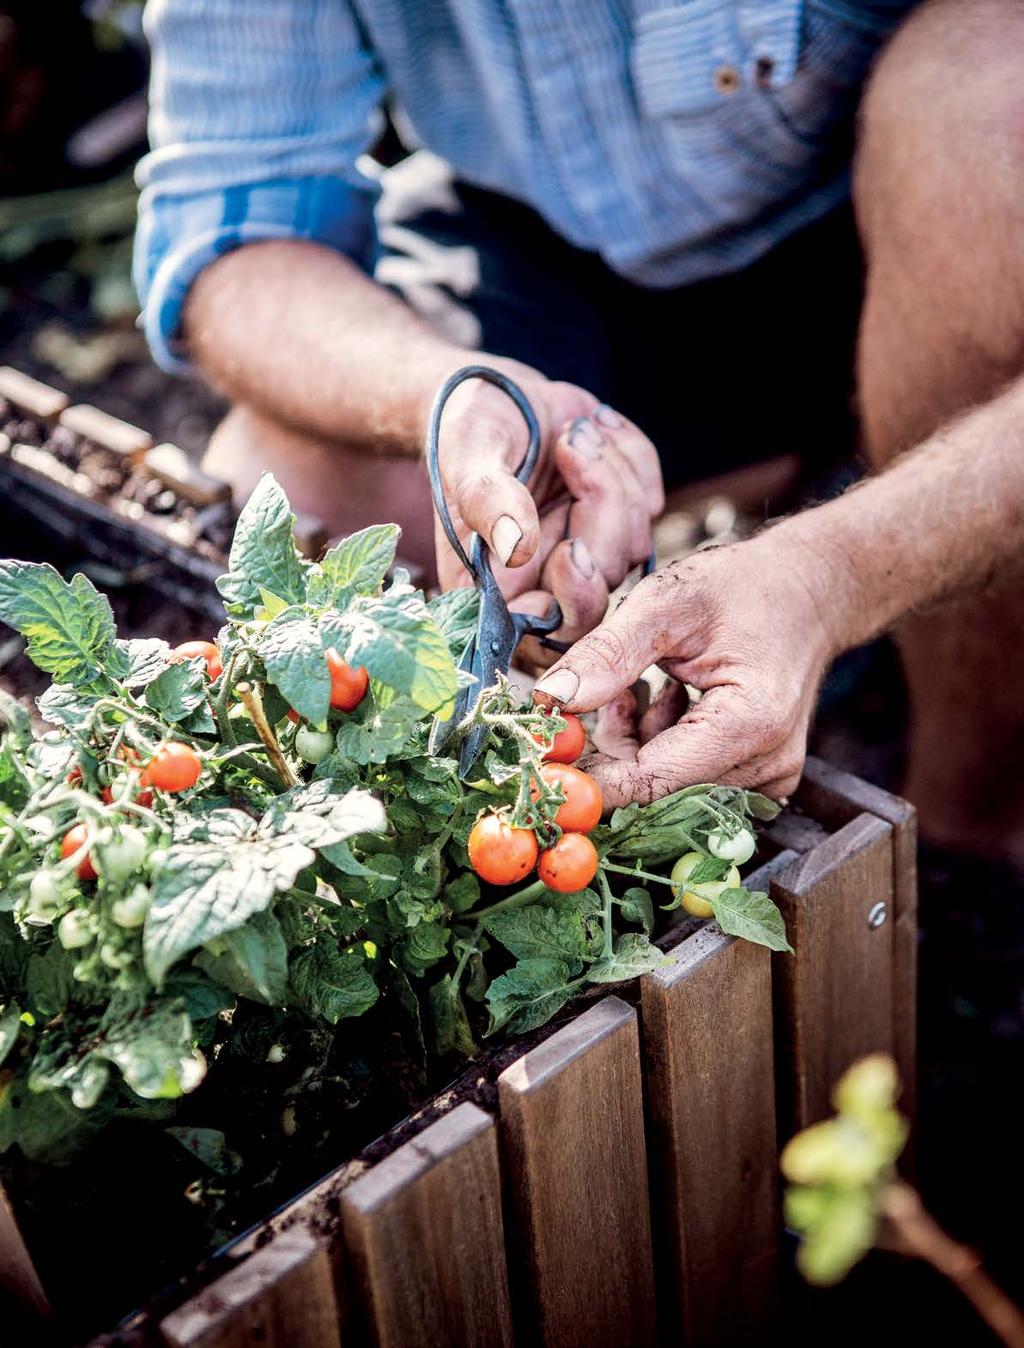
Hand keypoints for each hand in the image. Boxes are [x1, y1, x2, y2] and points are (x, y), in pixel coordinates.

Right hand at [433, 354, 663, 660]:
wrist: (496, 393)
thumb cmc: (466, 429)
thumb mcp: (466, 456)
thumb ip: (487, 500)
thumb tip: (516, 547)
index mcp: (498, 584)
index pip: (551, 627)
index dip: (574, 599)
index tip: (572, 548)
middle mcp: (546, 578)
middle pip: (604, 582)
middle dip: (601, 509)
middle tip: (570, 444)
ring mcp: (589, 549)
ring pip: (635, 539)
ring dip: (611, 470)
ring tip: (571, 430)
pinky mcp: (620, 517)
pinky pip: (651, 495)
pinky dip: (628, 453)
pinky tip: (592, 426)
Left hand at [531, 527, 843, 806]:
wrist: (807, 592)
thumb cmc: (743, 588)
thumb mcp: (667, 602)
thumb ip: (608, 653)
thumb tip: (551, 698)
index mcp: (751, 723)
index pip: (652, 781)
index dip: (590, 778)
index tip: (544, 761)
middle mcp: (768, 765)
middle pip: (657, 789)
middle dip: (615, 749)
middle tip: (610, 691)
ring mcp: (769, 778)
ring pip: (666, 788)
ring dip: (637, 744)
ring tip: (647, 686)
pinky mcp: (762, 780)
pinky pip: (688, 781)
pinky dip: (660, 746)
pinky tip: (667, 702)